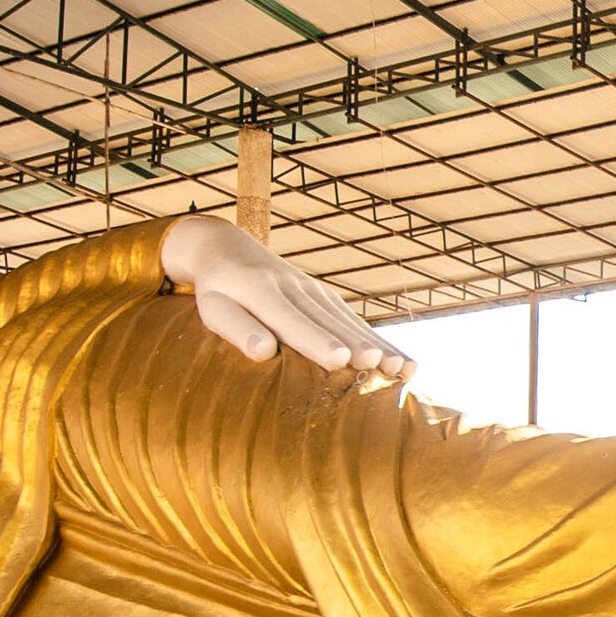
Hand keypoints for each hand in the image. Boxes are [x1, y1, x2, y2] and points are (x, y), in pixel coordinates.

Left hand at [158, 217, 413, 384]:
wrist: (228, 248)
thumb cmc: (217, 290)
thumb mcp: (213, 308)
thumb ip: (236, 328)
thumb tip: (264, 352)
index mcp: (262, 291)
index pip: (292, 320)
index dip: (317, 341)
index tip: (340, 359)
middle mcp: (295, 288)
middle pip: (330, 322)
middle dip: (360, 345)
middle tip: (385, 366)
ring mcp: (314, 290)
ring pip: (348, 321)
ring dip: (378, 345)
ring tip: (403, 369)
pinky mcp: (325, 296)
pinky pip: (353, 320)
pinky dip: (378, 340)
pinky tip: (401, 361)